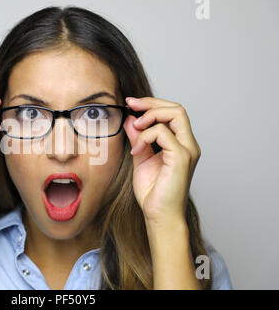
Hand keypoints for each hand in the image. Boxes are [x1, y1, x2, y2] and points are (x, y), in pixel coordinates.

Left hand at [123, 97, 200, 225]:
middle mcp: (188, 144)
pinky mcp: (181, 158)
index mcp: (180, 143)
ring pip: (175, 114)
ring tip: (135, 128)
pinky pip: (164, 133)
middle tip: (130, 105)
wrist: (158, 215)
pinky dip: (146, 136)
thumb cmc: (153, 192)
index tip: (130, 103)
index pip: (172, 112)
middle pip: (176, 108)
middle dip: (151, 103)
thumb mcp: (141, 158)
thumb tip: (131, 119)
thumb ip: (137, 138)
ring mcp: (187, 150)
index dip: (151, 104)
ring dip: (150, 115)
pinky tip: (137, 151)